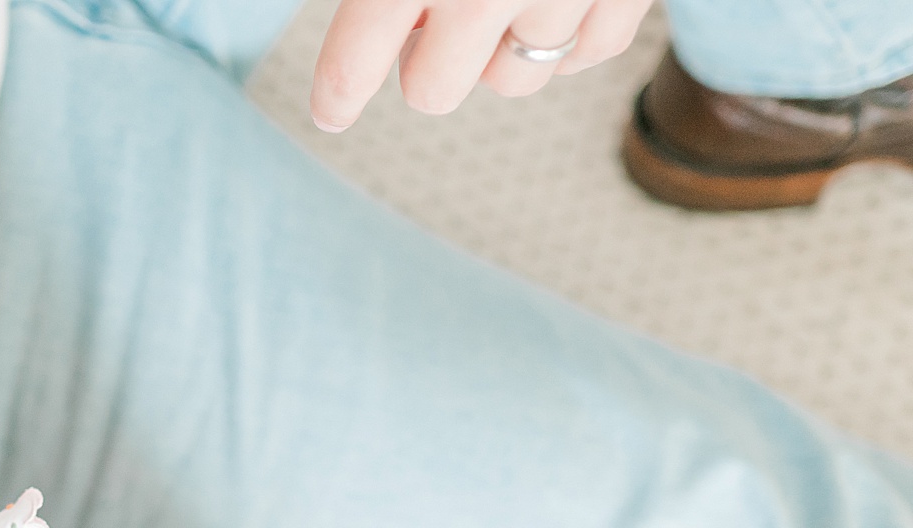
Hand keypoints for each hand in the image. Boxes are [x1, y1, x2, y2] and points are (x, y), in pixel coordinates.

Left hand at [309, 0, 653, 130]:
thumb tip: (381, 29)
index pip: (353, 60)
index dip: (336, 92)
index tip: (330, 112)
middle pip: (434, 92)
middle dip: (429, 65)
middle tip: (433, 26)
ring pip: (514, 79)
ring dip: (501, 49)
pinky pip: (586, 55)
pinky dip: (571, 33)